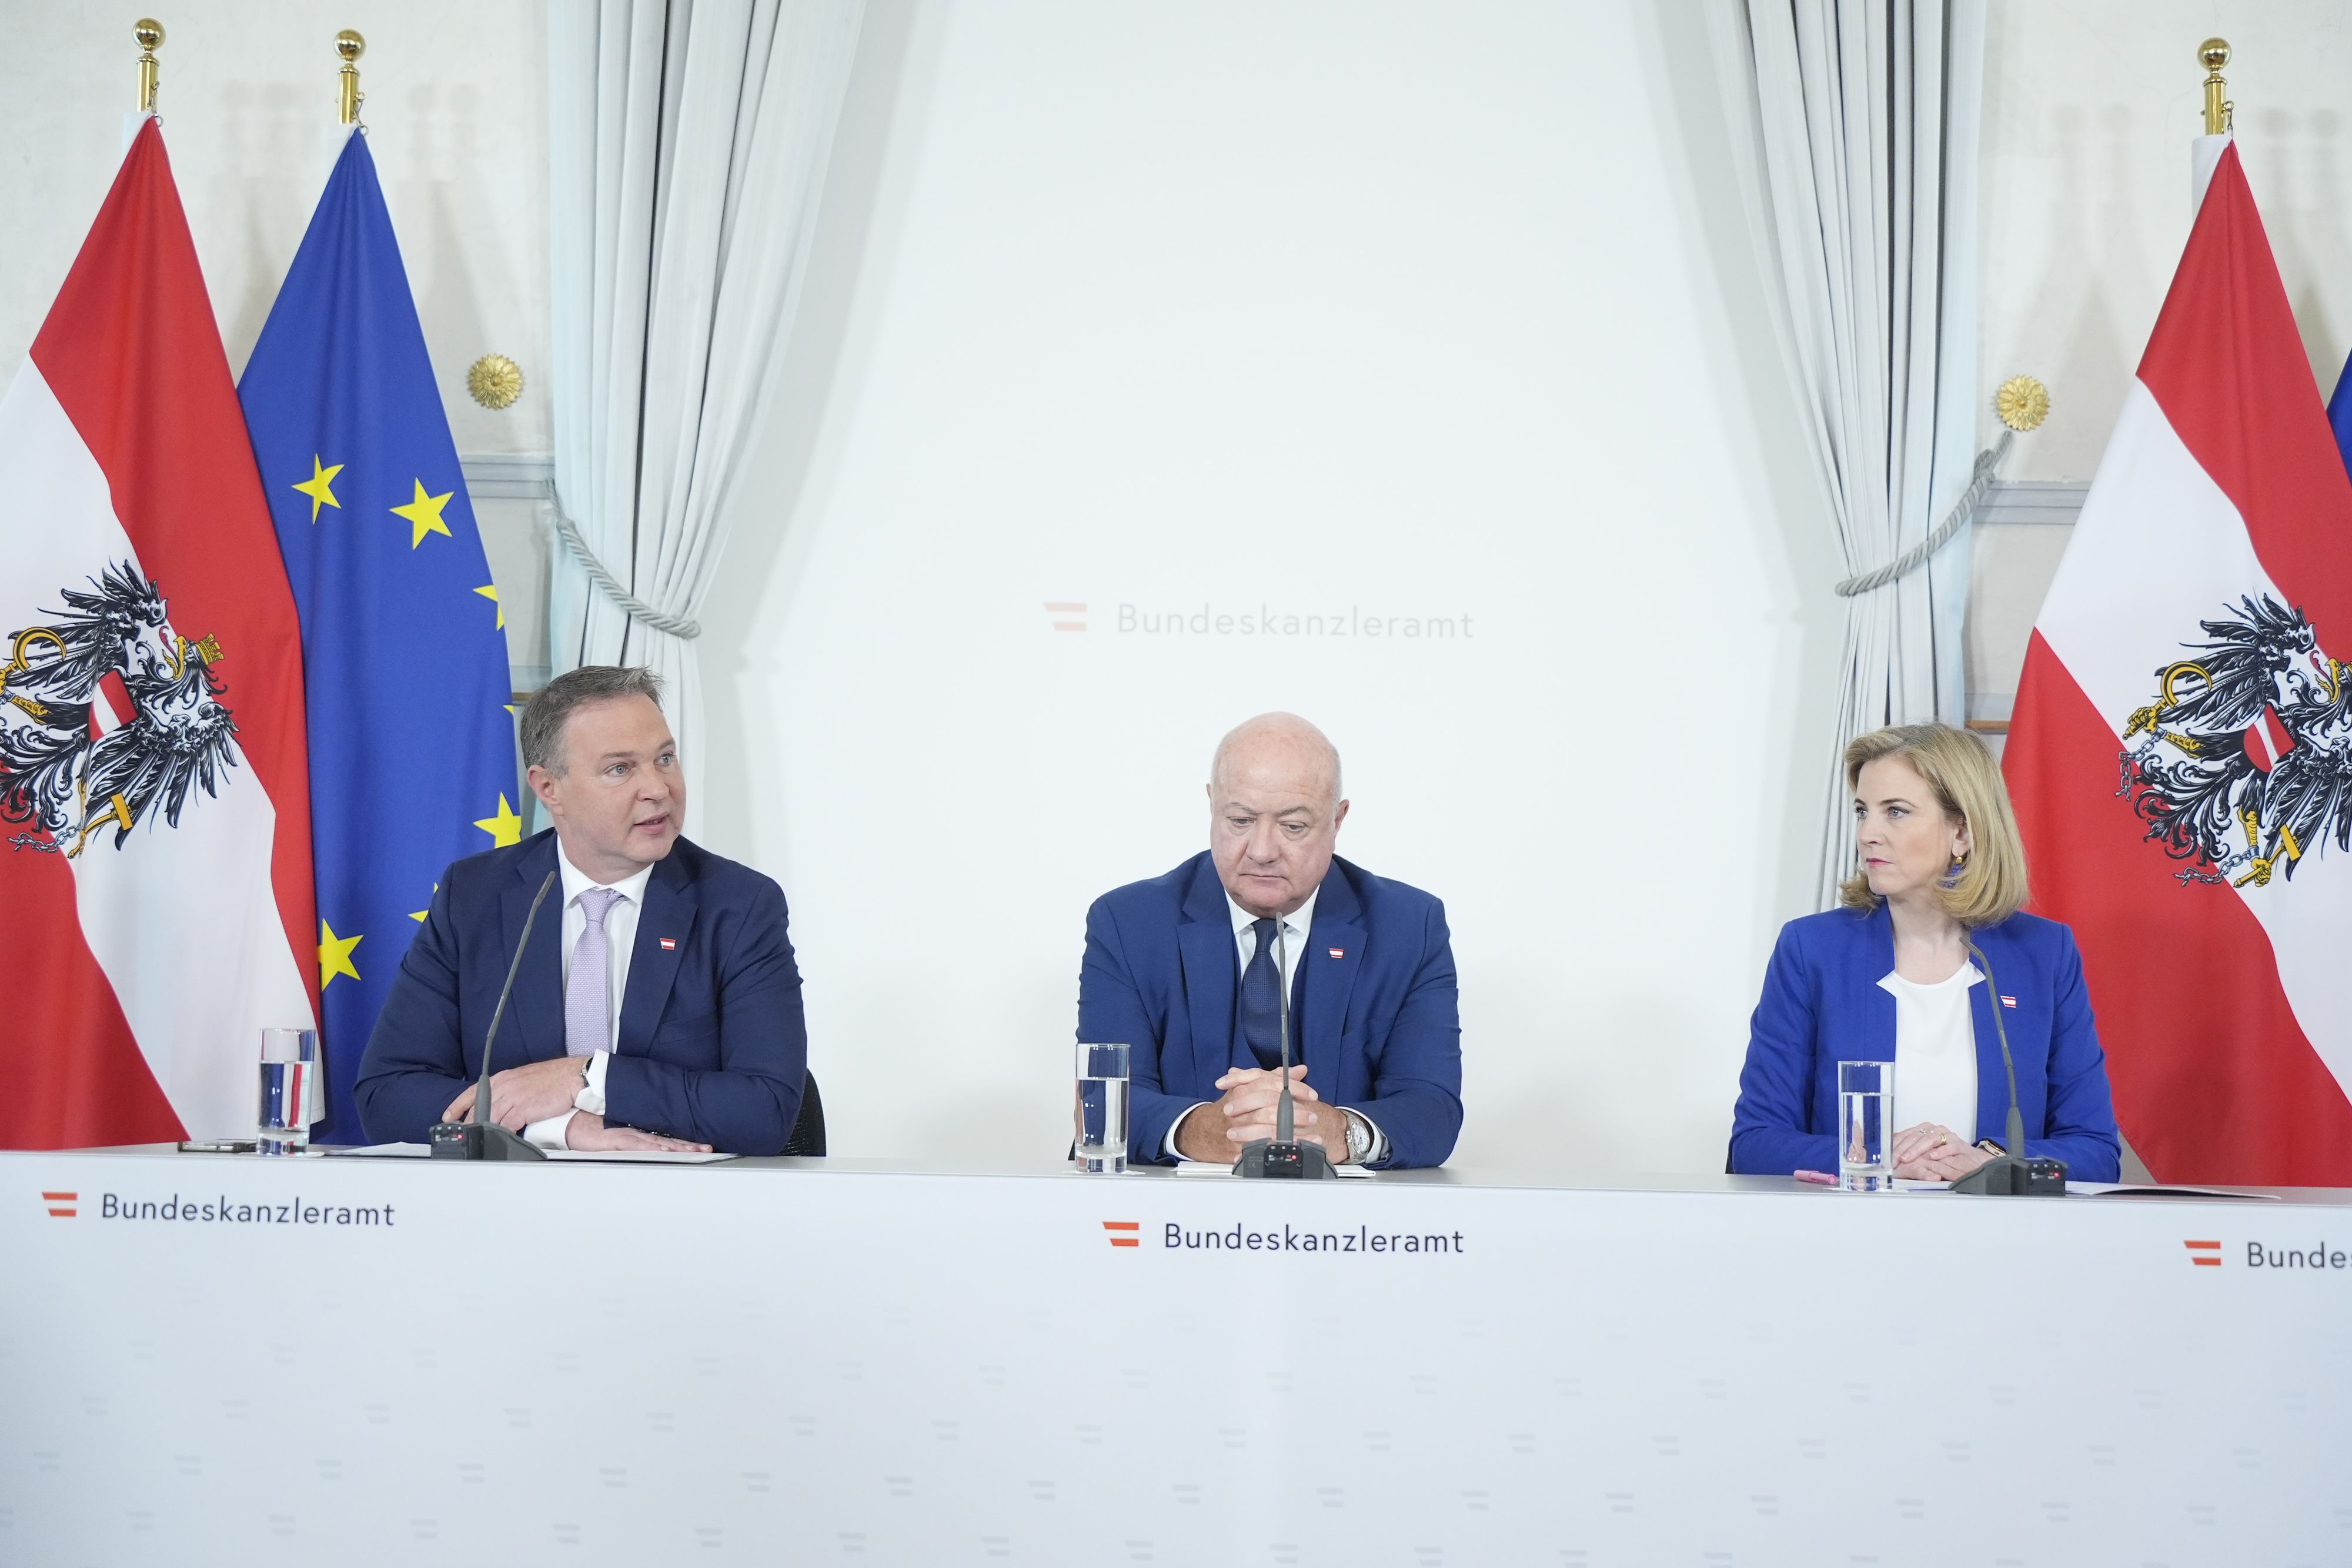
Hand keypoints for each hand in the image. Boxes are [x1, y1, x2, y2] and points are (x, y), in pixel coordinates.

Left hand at [439, 1055, 586, 1130]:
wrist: (572, 1076)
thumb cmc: (553, 1078)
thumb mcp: (524, 1080)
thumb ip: (509, 1091)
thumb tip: (502, 1106)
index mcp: (503, 1078)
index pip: (472, 1091)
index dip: (457, 1106)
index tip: (448, 1116)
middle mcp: (504, 1086)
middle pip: (477, 1108)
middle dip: (467, 1124)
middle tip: (461, 1135)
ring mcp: (512, 1097)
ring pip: (487, 1117)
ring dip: (481, 1131)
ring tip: (476, 1141)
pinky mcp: (523, 1109)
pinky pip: (505, 1126)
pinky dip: (500, 1134)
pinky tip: (498, 1140)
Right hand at [563, 1112, 710, 1152]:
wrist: (569, 1120)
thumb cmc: (588, 1127)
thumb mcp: (613, 1134)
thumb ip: (630, 1138)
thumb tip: (647, 1144)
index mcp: (637, 1131)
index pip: (665, 1137)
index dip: (683, 1141)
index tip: (700, 1145)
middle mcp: (636, 1131)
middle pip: (668, 1140)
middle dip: (689, 1144)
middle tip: (708, 1148)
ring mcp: (628, 1135)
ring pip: (659, 1143)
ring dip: (679, 1147)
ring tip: (697, 1150)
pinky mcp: (617, 1141)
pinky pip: (640, 1146)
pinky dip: (655, 1149)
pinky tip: (667, 1151)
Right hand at [1174, 1066, 1355, 1162]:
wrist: (1204, 1129)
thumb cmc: (1232, 1107)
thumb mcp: (1249, 1087)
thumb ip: (1275, 1078)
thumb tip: (1299, 1070)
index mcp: (1243, 1089)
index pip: (1271, 1084)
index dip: (1294, 1088)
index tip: (1310, 1094)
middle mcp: (1240, 1107)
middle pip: (1270, 1107)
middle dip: (1295, 1112)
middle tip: (1312, 1116)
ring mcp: (1238, 1128)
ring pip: (1268, 1129)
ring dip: (1292, 1133)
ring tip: (1311, 1134)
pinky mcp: (1238, 1147)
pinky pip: (1263, 1149)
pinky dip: (1282, 1149)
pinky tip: (1297, 1149)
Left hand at [1891, 1121, 1993, 1181]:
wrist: (1970, 1160)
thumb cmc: (1946, 1156)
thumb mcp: (1925, 1151)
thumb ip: (1911, 1148)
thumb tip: (1890, 1150)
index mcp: (1926, 1129)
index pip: (1907, 1134)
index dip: (1896, 1145)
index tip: (1888, 1157)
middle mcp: (1936, 1130)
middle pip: (1915, 1136)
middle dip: (1902, 1149)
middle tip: (1894, 1160)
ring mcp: (1948, 1136)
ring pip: (1930, 1139)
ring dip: (1916, 1150)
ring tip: (1907, 1158)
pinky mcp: (1959, 1145)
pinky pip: (1949, 1146)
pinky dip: (1940, 1152)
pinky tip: (1931, 1157)